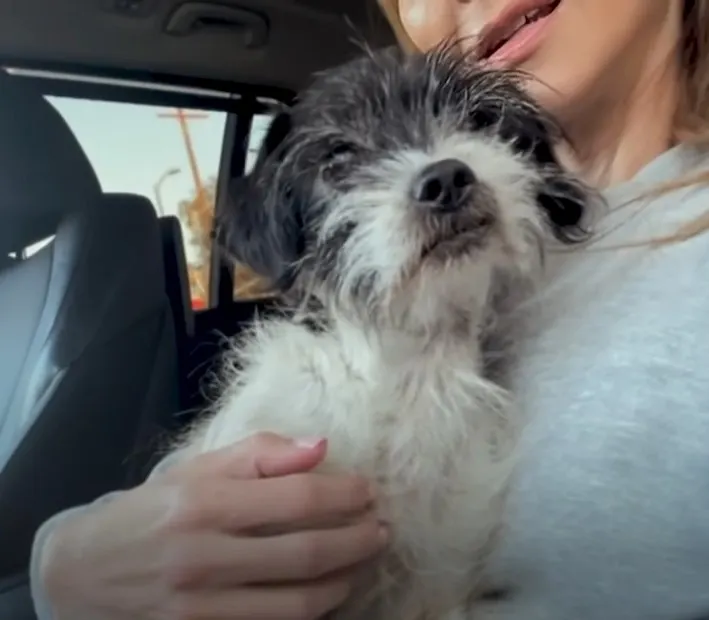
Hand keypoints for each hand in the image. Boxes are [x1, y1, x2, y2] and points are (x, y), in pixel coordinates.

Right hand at [41, 433, 386, 619]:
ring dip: (345, 581)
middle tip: (381, 529)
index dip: (344, 493)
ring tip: (363, 561)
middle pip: (307, 553)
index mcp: (204, 502)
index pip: (297, 496)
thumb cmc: (146, 511)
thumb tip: (321, 446)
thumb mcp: (194, 468)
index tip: (367, 490)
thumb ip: (258, 454)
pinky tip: (327, 591)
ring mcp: (202, 605)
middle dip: (358, 540)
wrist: (79, 574)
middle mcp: (204, 556)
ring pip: (299, 602)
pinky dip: (311, 611)